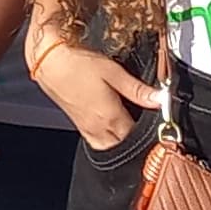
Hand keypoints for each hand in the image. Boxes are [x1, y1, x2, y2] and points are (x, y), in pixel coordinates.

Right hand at [28, 33, 162, 151]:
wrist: (49, 62)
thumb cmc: (78, 63)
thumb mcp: (113, 71)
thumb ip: (138, 89)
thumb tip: (161, 99)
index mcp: (110, 117)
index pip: (138, 136)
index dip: (151, 131)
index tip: (160, 124)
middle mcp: (99, 128)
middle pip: (125, 145)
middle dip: (137, 139)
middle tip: (146, 124)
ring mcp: (87, 129)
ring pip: (111, 147)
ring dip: (122, 141)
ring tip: (130, 126)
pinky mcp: (79, 125)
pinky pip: (98, 143)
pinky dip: (109, 140)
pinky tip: (113, 126)